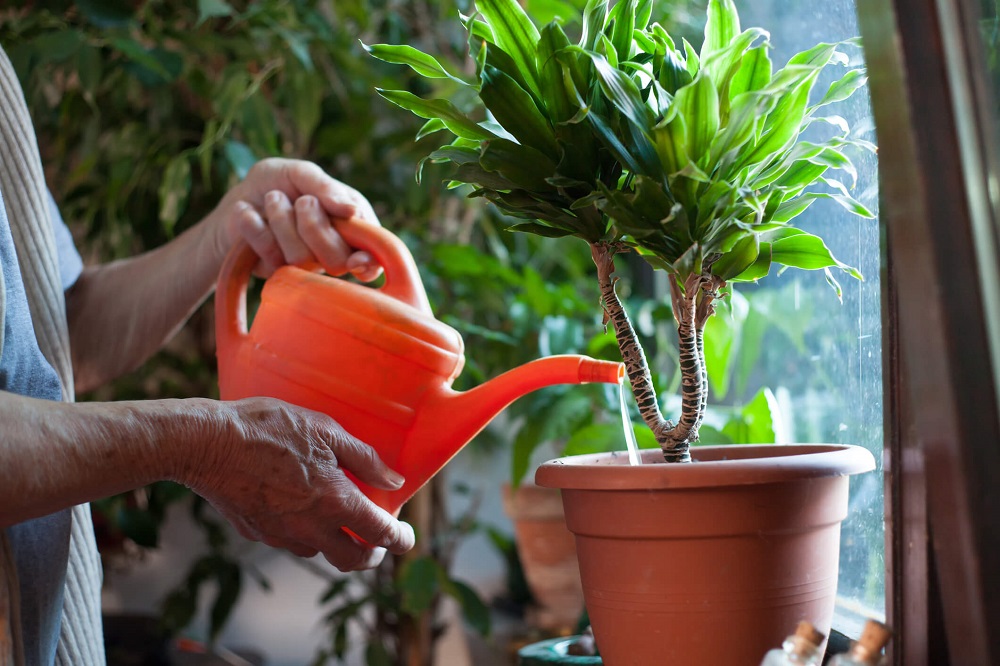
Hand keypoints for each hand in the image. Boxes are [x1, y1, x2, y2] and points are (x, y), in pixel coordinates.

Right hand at [186, 397, 414, 570]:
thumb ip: (364, 458)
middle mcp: (310, 527)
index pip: (380, 534)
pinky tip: (300, 509)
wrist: (206, 443)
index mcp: (334, 502)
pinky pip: (290, 542)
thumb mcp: (325, 430)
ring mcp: (281, 534)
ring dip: (336, 543)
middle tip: (376, 538)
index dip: (400, 539)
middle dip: (371, 554)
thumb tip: (394, 480)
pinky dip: (305, 534)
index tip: (406, 536)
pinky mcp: (257, 533)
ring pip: (320, 553)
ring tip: (338, 518)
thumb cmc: (268, 428)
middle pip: (352, 560)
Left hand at [210, 157, 381, 279]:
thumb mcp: (300, 173)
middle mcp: (332, 252)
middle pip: (337, 260)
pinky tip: (247, 212)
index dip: (369, 261)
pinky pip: (269, 256)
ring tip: (272, 199)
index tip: (357, 259)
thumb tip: (351, 210)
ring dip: (282, 220)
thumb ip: (325, 187)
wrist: (237, 197)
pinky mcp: (274, 272)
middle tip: (302, 200)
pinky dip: (255, 226)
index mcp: (351, 227)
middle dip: (315, 225)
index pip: (373, 255)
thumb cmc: (277, 182)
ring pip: (302, 258)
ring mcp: (303, 266)